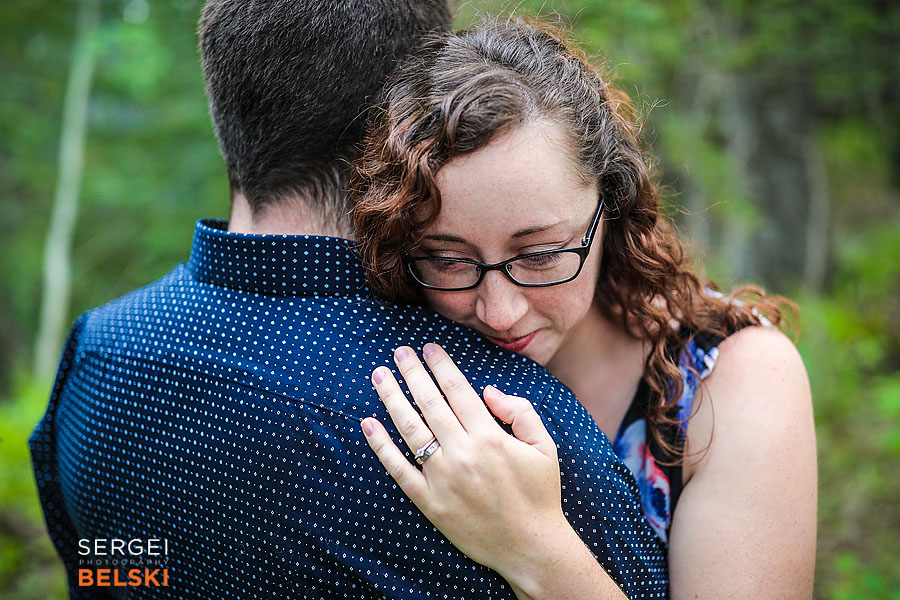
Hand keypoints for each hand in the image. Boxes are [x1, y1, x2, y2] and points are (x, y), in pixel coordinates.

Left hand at [360, 343, 572, 581]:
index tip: (429, 349)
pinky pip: (399, 470)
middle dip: (412, 373)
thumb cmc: (539, 494)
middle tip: (400, 352)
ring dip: (392, 399)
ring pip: (410, 430)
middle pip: (429, 403)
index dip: (441, 365)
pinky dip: (381, 446)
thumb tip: (487, 391)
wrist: (531, 547)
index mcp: (489, 436)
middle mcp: (462, 453)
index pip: (457, 390)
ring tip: (379, 376)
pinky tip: (368, 424)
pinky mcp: (430, 502)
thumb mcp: (545, 446)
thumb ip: (520, 411)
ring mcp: (442, 479)